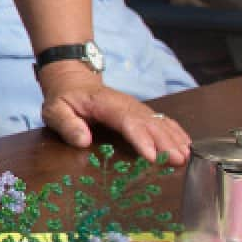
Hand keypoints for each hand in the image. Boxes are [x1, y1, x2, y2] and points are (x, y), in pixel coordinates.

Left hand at [37, 63, 190, 164]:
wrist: (72, 80)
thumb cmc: (64, 98)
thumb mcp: (55, 111)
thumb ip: (67, 125)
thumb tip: (83, 141)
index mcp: (105, 104)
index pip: (127, 121)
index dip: (141, 138)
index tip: (152, 156)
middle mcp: (126, 104)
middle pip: (149, 123)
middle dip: (165, 142)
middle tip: (178, 161)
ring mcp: (135, 107)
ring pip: (159, 122)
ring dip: (174, 139)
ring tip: (186, 157)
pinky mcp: (140, 112)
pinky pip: (162, 120)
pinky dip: (176, 131)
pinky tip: (186, 144)